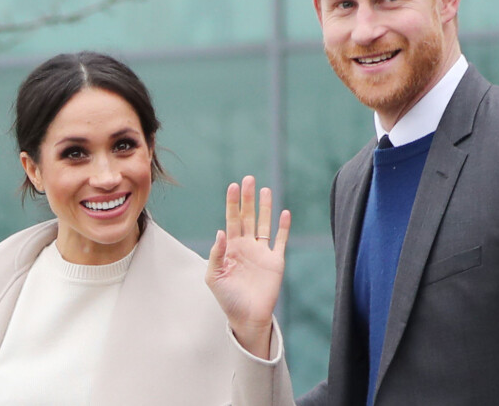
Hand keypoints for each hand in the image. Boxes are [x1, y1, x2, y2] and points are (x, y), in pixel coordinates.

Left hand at [206, 175, 290, 358]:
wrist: (247, 318)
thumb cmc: (227, 299)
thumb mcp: (214, 277)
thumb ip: (216, 254)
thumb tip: (220, 231)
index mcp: (230, 247)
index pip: (231, 220)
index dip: (232, 203)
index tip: (233, 186)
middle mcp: (246, 245)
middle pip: (247, 216)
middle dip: (248, 198)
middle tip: (249, 179)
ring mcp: (261, 252)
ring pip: (264, 224)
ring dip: (265, 207)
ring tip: (265, 189)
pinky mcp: (275, 261)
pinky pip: (280, 240)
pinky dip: (283, 227)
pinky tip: (284, 213)